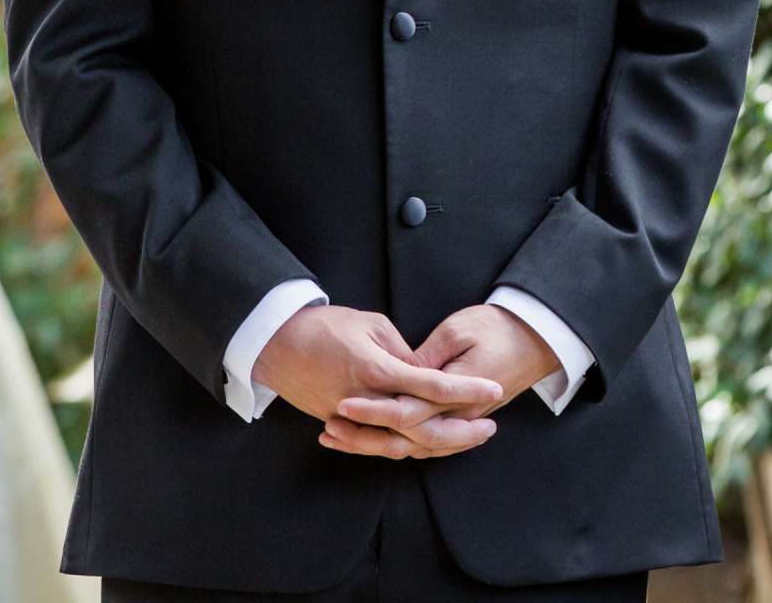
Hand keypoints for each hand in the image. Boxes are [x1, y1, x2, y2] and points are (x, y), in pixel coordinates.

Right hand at [256, 306, 502, 459]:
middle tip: (490, 426)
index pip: (433, 385)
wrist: (277, 344)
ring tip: (467, 438)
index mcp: (379, 369)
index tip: (494, 389)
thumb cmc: (325, 326)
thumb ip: (402, 351)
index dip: (466, 389)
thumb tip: (424, 370)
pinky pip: (380, 445)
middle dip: (463, 431)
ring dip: (439, 445)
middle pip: (424, 428)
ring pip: (404, 444)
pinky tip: (427, 447)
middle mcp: (369, 401)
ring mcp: (354, 420)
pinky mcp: (342, 426)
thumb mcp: (370, 324)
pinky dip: (405, 448)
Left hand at [329, 305, 560, 453]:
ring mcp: (459, 422)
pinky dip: (393, 444)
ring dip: (373, 445)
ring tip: (335, 437)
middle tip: (329, 427)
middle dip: (365, 435)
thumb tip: (398, 370)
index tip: (343, 404)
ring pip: (412, 446)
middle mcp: (458, 415)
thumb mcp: (459, 330)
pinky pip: (424, 443)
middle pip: (406, 436)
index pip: (409, 410)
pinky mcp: (458, 421)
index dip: (374, 410)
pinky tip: (365, 441)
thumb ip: (428, 355)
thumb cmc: (496, 328)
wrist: (534, 341)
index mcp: (456, 390)